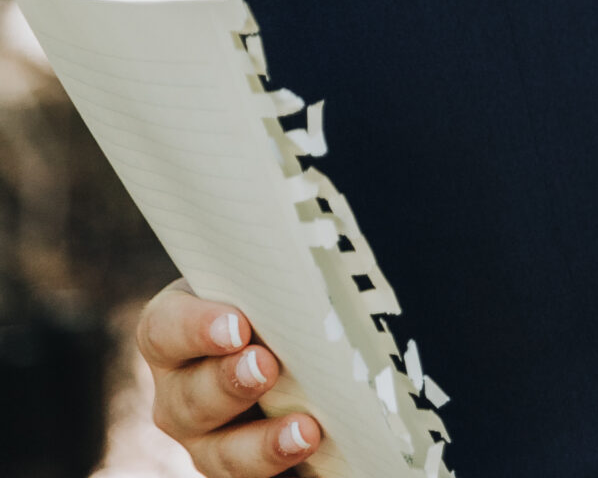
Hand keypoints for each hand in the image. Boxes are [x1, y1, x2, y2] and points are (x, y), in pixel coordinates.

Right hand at [137, 280, 320, 477]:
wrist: (303, 352)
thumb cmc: (278, 301)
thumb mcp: (266, 286)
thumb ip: (273, 282)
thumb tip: (315, 259)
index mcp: (174, 332)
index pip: (164, 329)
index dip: (196, 329)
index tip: (237, 326)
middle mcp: (180, 391)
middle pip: (188, 398)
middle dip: (229, 384)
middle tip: (266, 367)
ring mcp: (205, 441)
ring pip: (219, 453)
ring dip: (262, 444)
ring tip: (305, 431)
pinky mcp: (239, 471)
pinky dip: (281, 469)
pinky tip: (312, 455)